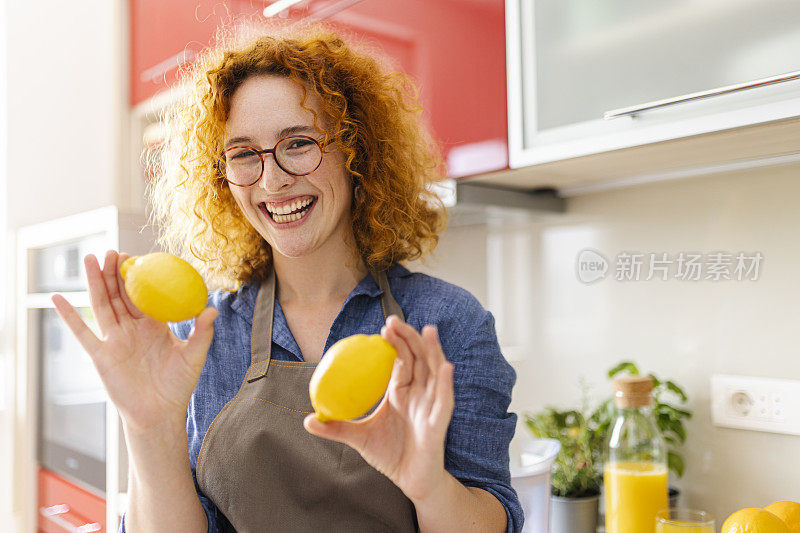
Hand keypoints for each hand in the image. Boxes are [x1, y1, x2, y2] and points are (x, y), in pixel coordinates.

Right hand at [51, 250, 216, 433]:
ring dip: (95, 283)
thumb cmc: (178, 386)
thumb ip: (202, 332)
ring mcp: (114, 340)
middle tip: (113, 251)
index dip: (138, 276)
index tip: (136, 257)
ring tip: (91, 259)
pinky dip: (69, 315)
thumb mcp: (194, 356)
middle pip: (119, 294)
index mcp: (153, 326)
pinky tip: (56, 298)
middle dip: (115, 272)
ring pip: (102, 305)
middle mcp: (132, 329)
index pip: (143, 295)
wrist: (160, 414)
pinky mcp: (100, 355)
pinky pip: (82, 332)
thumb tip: (211, 310)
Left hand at [303, 315, 454, 501]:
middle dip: (410, 338)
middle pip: (420, 358)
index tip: (384, 327)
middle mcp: (420, 394)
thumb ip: (337, 428)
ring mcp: (431, 406)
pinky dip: (446, 384)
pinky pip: (444, 401)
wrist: (411, 481)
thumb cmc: (391, 455)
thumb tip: (308, 419)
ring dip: (433, 350)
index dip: (396, 342)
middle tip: (394, 321)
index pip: (402, 360)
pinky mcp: (438, 423)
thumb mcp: (359, 438)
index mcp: (402, 392)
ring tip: (427, 331)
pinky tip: (445, 368)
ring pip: (436, 372)